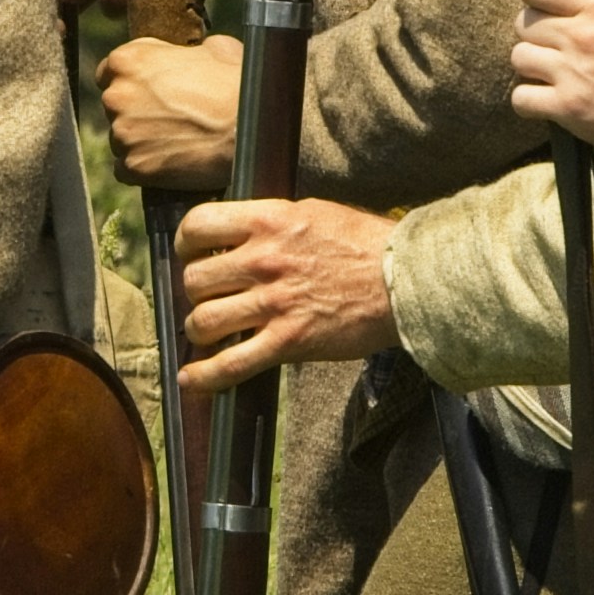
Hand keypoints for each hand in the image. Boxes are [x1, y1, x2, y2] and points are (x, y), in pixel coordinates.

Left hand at [99, 34, 238, 185]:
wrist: (252, 128)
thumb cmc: (237, 83)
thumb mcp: (215, 48)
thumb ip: (188, 50)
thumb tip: (193, 54)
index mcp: (129, 60)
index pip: (110, 70)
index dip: (132, 80)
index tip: (149, 89)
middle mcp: (117, 95)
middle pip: (114, 105)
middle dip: (135, 110)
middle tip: (168, 116)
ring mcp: (123, 133)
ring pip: (121, 138)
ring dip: (140, 139)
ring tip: (173, 141)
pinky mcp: (134, 166)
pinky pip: (125, 168)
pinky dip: (143, 167)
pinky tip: (168, 161)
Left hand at [172, 195, 398, 387]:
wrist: (406, 282)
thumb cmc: (367, 245)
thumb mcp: (314, 213)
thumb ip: (274, 223)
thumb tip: (242, 233)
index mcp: (269, 221)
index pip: (199, 225)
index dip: (187, 244)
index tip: (193, 255)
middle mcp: (264, 260)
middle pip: (195, 280)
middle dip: (195, 293)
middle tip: (211, 298)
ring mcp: (274, 303)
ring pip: (203, 321)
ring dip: (200, 331)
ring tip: (211, 332)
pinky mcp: (288, 341)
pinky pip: (230, 364)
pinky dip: (204, 377)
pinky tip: (192, 381)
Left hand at [509, 0, 593, 167]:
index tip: (542, 4)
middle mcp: (584, 33)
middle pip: (524, 21)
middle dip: (537, 32)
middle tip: (556, 46)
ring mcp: (574, 72)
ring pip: (519, 57)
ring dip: (533, 66)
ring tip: (555, 74)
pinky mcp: (569, 109)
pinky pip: (521, 98)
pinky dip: (530, 100)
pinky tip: (549, 101)